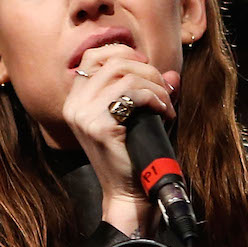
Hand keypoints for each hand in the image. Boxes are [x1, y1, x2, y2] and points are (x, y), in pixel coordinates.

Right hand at [62, 46, 180, 232]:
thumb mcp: (139, 119)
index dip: (122, 52)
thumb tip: (173, 74)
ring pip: (125, 75)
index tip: (146, 65)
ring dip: (154, 86)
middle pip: (113, 62)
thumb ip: (152, 93)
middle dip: (147, 70)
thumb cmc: (135, 157)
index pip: (92, 57)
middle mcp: (74, 106)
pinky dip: (154, 98)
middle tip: (164, 90)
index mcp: (76, 101)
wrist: (129, 194)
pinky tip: (164, 112)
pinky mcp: (100, 126)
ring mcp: (83, 116)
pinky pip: (132, 94)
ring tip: (166, 105)